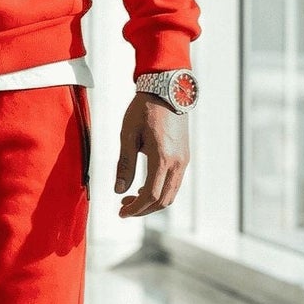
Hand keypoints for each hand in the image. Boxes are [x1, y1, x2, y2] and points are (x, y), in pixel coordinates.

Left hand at [114, 92, 189, 217]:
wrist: (167, 90)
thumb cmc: (144, 109)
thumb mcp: (128, 135)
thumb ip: (125, 164)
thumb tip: (119, 190)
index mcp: (163, 158)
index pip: (151, 195)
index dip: (136, 208)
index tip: (121, 212)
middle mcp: (178, 163)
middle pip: (164, 200)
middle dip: (143, 209)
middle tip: (124, 208)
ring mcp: (184, 160)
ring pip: (171, 193)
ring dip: (152, 201)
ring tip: (131, 198)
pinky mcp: (184, 156)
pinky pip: (174, 183)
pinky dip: (160, 191)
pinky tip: (145, 186)